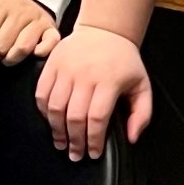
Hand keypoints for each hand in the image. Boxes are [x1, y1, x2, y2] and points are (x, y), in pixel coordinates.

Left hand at [0, 0, 60, 65]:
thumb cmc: (0, 7)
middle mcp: (20, 11)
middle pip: (0, 46)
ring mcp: (37, 20)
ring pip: (21, 49)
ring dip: (10, 60)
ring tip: (4, 59)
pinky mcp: (51, 29)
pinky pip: (49, 44)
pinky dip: (40, 52)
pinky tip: (31, 55)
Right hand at [36, 29, 153, 159]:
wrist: (105, 30)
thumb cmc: (123, 61)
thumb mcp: (142, 86)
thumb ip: (142, 114)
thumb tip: (131, 137)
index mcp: (109, 80)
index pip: (97, 118)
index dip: (93, 140)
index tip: (93, 152)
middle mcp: (85, 74)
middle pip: (74, 116)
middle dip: (74, 140)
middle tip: (75, 153)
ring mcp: (66, 68)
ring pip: (55, 107)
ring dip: (57, 130)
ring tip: (61, 142)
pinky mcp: (52, 64)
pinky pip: (41, 93)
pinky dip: (43, 111)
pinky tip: (51, 121)